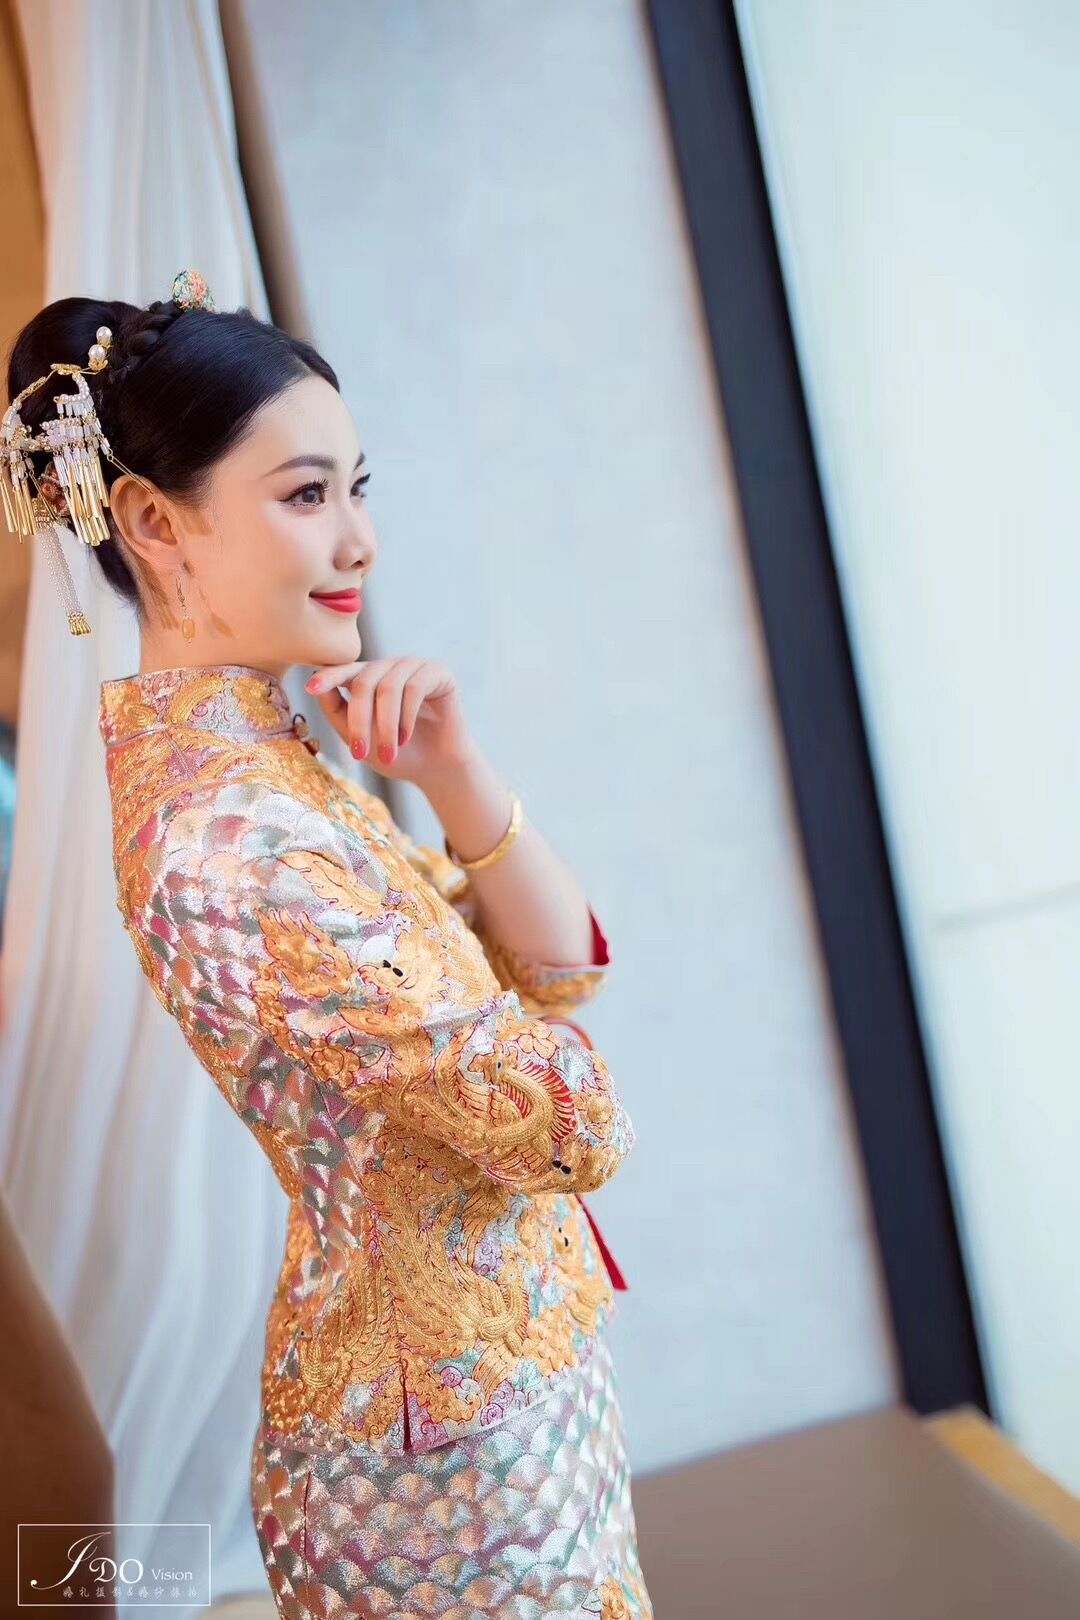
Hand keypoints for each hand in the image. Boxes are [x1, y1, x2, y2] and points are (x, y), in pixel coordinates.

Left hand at [303, 656, 476, 784]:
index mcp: (367, 678)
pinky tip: (405, 738)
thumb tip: (319, 689)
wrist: (436, 769)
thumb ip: (338, 715)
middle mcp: (388, 667)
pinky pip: (415, 687)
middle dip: (359, 721)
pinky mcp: (437, 673)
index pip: (343, 671)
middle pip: (363, 682)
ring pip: (388, 686)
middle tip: (360, 754)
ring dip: (386, 725)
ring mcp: (413, 667)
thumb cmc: (396, 754)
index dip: (327, 677)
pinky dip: (406, 717)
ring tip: (390, 753)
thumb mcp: (360, 740)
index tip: (310, 688)